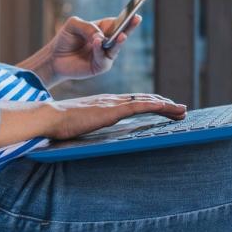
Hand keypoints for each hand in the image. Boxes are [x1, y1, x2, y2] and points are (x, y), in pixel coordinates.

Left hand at [43, 14, 142, 84]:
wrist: (54, 57)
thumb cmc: (65, 39)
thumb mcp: (73, 25)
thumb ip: (87, 27)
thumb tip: (100, 36)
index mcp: (103, 29)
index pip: (117, 22)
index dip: (125, 18)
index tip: (134, 14)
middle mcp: (107, 42)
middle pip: (122, 34)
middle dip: (130, 27)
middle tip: (136, 19)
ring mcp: (105, 55)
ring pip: (116, 47)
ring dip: (118, 41)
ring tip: (121, 35)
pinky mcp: (100, 66)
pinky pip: (103, 58)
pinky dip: (100, 50)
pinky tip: (97, 42)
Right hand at [43, 93, 185, 139]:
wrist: (49, 117)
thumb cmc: (59, 124)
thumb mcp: (79, 124)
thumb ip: (89, 124)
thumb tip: (90, 131)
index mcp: (105, 104)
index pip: (133, 101)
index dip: (151, 104)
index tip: (164, 108)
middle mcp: (112, 100)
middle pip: (144, 100)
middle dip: (164, 105)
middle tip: (180, 109)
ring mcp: (113, 103)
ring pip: (147, 102)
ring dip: (167, 106)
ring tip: (182, 110)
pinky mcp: (112, 110)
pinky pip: (140, 106)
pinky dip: (157, 106)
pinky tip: (169, 108)